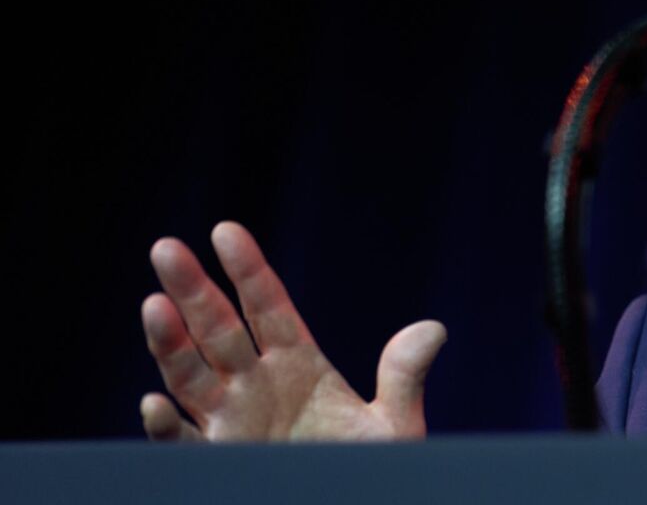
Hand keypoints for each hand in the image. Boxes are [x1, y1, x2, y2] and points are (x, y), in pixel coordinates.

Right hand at [138, 221, 445, 441]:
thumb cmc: (371, 473)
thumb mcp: (393, 427)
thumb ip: (403, 377)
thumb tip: (434, 329)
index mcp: (299, 366)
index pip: (268, 308)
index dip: (247, 271)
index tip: (225, 231)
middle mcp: (257, 387)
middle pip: (218, 330)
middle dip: (192, 291)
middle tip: (166, 248)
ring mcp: (232, 423)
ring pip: (190, 377)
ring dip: (170, 344)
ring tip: (155, 306)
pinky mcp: (217, 461)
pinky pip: (183, 442)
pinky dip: (166, 425)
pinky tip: (156, 401)